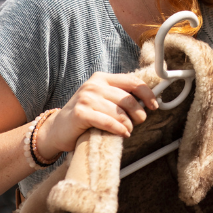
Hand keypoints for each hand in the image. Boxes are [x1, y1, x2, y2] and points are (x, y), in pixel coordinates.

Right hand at [36, 72, 158, 158]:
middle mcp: (94, 85)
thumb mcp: (103, 101)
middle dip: (138, 114)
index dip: (147, 94)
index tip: (154, 106)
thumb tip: (147, 102)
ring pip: (119, 113)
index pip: (132, 81)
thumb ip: (120, 97)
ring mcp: (86, 98)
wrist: (57, 129)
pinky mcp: (80, 113)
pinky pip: (108, 122)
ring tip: (127, 130)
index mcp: (102, 79)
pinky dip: (119, 129)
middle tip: (137, 123)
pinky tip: (123, 134)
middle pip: (128, 99)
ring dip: (128, 125)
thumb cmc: (85, 116)